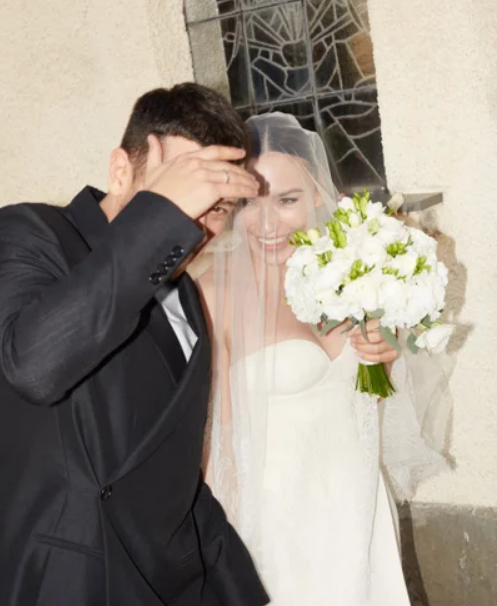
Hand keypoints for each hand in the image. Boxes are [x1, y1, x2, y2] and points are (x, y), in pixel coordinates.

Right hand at [143, 135, 258, 219]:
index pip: (213, 151)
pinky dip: (245, 190)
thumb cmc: (153, 194)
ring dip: (246, 182)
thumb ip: (155, 153)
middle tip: (252, 178)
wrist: (156, 209)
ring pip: (232, 177)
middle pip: (227, 166)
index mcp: (187, 158)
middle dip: (242, 172)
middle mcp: (198, 163)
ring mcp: (205, 176)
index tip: (241, 153)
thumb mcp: (152, 169)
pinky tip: (252, 193)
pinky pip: (233, 189)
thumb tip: (151, 137)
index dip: (229, 151)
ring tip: (255, 186)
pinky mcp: (211, 190)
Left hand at [348, 319, 398, 363]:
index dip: (361, 329)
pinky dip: (367, 357)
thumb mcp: (370, 322)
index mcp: (388, 322)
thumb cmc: (378, 327)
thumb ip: (360, 324)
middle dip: (360, 339)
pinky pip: (379, 358)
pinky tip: (358, 353)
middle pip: (374, 338)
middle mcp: (393, 334)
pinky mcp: (393, 354)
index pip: (375, 324)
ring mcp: (393, 345)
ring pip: (376, 349)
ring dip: (362, 348)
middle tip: (352, 339)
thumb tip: (350, 332)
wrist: (390, 337)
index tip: (352, 332)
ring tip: (354, 345)